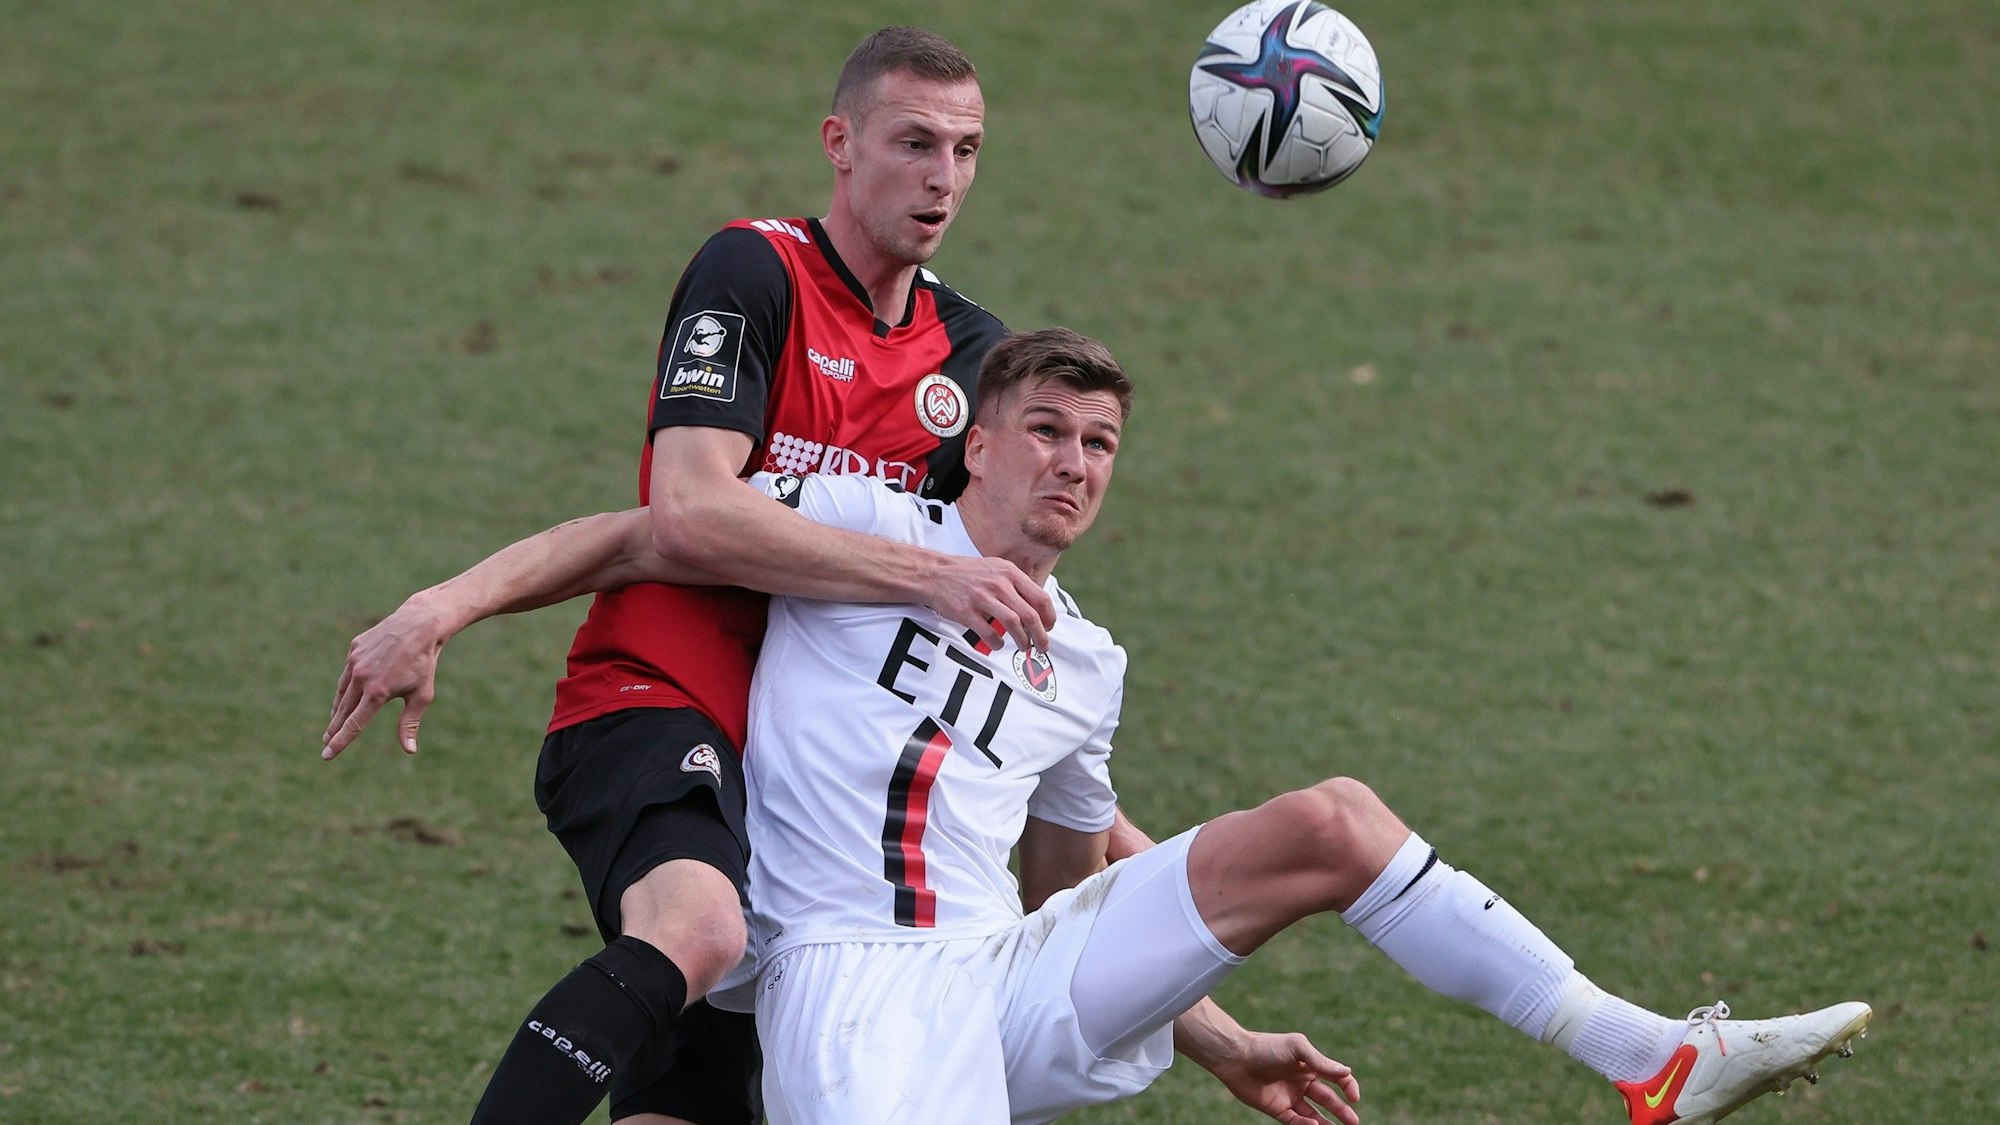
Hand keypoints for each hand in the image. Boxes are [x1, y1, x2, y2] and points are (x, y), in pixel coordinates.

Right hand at [322, 600, 447, 758]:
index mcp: (377, 693)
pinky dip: (346, 686)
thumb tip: (410, 751)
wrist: (419, 625)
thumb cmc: (424, 663)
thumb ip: (410, 723)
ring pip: (342, 691)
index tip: (327, 755)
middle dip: (334, 728)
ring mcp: (355, 662)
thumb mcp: (421, 696)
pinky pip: (347, 673)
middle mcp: (362, 678)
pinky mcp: (354, 649)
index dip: (340, 741)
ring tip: (334, 721)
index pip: (354, 724)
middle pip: (343, 710)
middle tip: (325, 741)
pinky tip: (346, 695)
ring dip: (337, 708)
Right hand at [923, 554, 1055, 652]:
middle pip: (1030, 615)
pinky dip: (998, 643)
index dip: (1049, 617)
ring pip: (1013, 624)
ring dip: (1023, 641)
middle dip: (1041, 635)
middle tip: (1043, 647)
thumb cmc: (967, 573)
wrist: (934, 573)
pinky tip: (999, 644)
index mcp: (1009, 573)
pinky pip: (989, 633)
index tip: (1049, 627)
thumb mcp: (996, 568)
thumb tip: (1036, 605)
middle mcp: (999, 584)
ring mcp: (982, 598)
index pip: (1040, 598)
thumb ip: (1016, 583)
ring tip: (1025, 648)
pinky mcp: (967, 612)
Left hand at [1203, 1031, 1360, 1124]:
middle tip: (1354, 1122)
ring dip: (1327, 1123)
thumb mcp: (1297, 1048)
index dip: (1348, 1086)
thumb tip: (1347, 1072)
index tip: (1354, 1097)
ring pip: (1314, 1114)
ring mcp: (1289, 1096)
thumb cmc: (1267, 1048)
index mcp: (1309, 1064)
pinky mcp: (1277, 1108)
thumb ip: (1321, 1062)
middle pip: (1328, 1099)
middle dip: (1342, 1111)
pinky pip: (1295, 1121)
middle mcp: (1301, 1081)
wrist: (1236, 1057)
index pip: (1336, 1077)